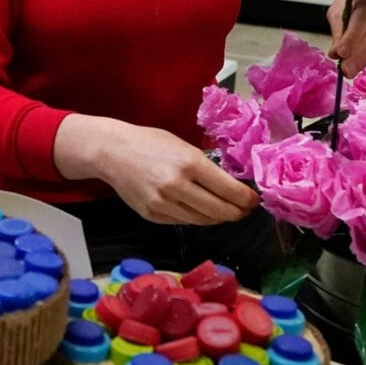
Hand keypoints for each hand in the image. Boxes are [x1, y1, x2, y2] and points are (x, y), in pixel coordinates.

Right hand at [54, 115, 258, 225]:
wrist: (112, 152)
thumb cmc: (150, 142)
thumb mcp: (182, 146)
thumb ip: (205, 166)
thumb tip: (231, 186)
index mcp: (189, 163)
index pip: (229, 190)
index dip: (246, 199)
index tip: (253, 201)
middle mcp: (177, 186)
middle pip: (220, 211)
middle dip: (237, 213)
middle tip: (244, 210)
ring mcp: (163, 204)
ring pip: (203, 221)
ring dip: (219, 218)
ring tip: (226, 212)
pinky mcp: (153, 215)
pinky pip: (184, 222)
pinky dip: (197, 218)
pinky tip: (202, 212)